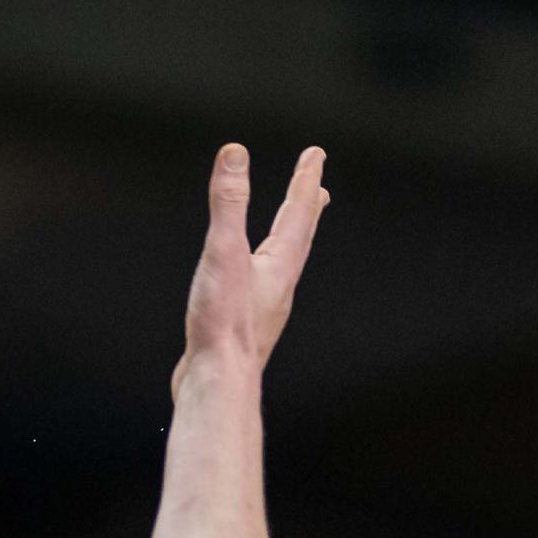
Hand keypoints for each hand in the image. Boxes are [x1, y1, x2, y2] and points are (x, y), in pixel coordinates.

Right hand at [181, 144, 327, 369]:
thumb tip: (235, 155)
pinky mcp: (244, 326)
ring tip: (288, 230)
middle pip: (298, 238)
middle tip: (318, 190)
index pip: (297, 213)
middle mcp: (278, 285)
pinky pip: (260, 285)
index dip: (305, 180)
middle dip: (305, 209)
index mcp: (279, 265)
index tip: (315, 156)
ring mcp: (263, 308)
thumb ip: (229, 204)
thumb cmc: (223, 324)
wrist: (218, 383)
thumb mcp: (224, 253)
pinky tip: (247, 278)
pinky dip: (261, 267)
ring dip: (288, 239)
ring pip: (282, 263)